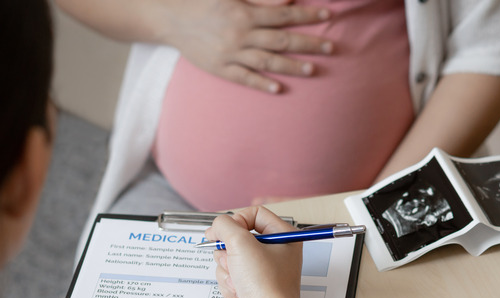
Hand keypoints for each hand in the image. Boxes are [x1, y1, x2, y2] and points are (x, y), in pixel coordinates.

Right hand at [165, 0, 333, 92]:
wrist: (169, 17)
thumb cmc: (202, 1)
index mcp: (245, 13)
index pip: (283, 14)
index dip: (306, 15)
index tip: (328, 14)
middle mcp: (240, 34)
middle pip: (281, 40)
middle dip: (307, 43)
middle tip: (330, 47)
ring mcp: (230, 53)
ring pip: (266, 61)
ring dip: (291, 66)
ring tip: (312, 70)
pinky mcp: (220, 68)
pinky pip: (243, 78)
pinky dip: (261, 83)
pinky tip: (279, 88)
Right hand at [206, 206, 301, 297]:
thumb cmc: (264, 282)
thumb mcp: (240, 243)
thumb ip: (224, 226)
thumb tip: (217, 226)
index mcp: (283, 235)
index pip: (254, 214)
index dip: (235, 220)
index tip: (222, 232)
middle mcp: (276, 250)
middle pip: (238, 237)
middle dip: (229, 252)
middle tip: (233, 261)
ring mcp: (265, 269)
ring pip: (231, 258)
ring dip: (228, 270)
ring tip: (239, 280)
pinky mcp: (254, 284)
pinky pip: (232, 275)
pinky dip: (231, 284)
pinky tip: (241, 292)